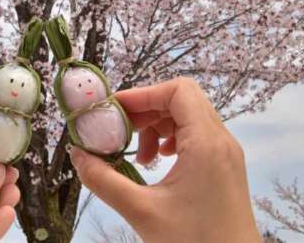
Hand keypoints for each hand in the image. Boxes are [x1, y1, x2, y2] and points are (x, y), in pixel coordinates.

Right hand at [69, 77, 260, 242]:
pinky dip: (171, 139)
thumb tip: (77, 156)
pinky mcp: (224, 168)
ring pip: (188, 117)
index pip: (178, 90)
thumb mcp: (141, 211)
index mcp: (206, 143)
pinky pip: (196, 136)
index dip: (143, 93)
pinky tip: (156, 162)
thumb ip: (103, 180)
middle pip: (182, 100)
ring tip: (139, 155)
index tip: (115, 111)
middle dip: (146, 109)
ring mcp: (226, 154)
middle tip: (120, 131)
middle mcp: (221, 141)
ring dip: (157, 126)